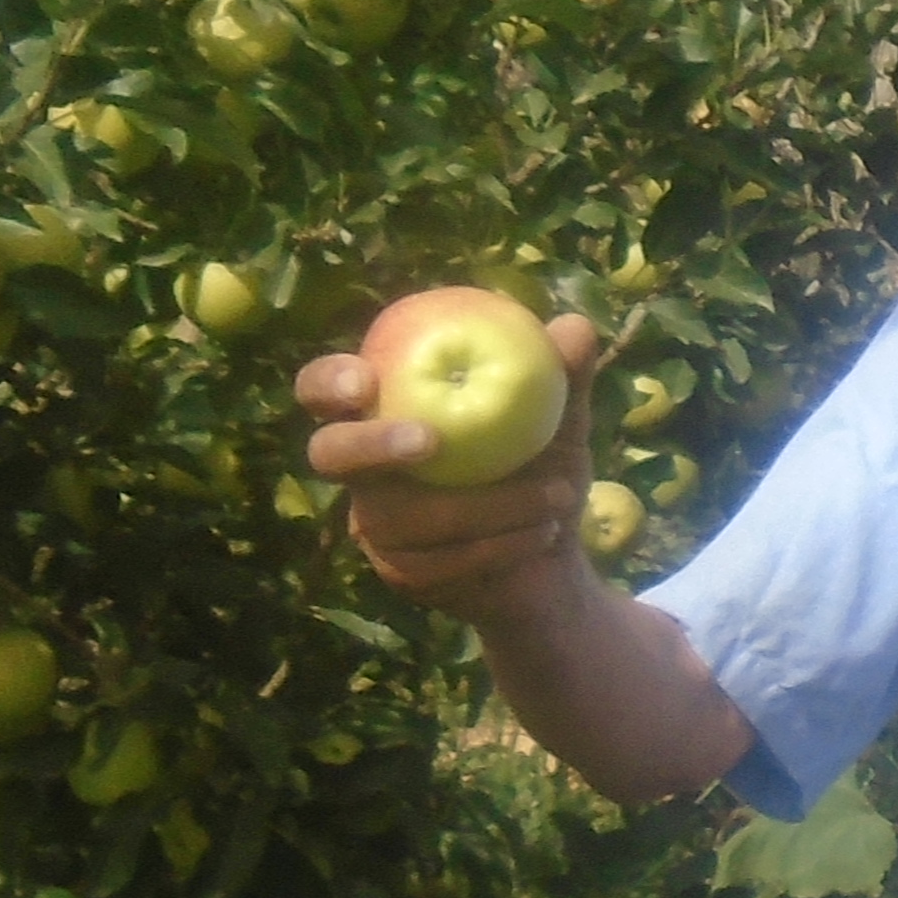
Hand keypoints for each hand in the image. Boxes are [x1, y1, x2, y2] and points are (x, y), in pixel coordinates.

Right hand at [296, 313, 603, 621]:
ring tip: (556, 494)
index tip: (366, 381)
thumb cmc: (543, 471)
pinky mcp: (401, 572)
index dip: (328, 382)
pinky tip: (544, 533)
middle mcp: (366, 469)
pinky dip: (499, 543)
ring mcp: (376, 526)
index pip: (323, 388)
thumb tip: (574, 325)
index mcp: (387, 412)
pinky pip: (436, 560)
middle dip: (371, 444)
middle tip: (429, 440)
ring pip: (402, 516)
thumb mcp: (561, 421)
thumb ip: (563, 375)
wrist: (556, 560)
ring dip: (487, 504)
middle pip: (328, 454)